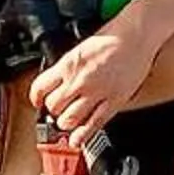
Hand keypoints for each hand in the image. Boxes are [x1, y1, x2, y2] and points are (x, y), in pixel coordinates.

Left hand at [31, 12, 167, 141]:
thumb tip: (58, 82)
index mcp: (69, 64)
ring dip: (66, 123)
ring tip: (69, 120)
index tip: (38, 101)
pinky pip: (94, 124)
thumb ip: (68, 67)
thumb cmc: (113, 36)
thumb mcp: (80, 48)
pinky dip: (82, 136)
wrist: (137, 34)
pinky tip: (77, 140)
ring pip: (69, 120)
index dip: (36, 98)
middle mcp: (80, 80)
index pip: (40, 88)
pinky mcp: (114, 102)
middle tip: (58, 110)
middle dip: (53, 110)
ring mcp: (97, 93)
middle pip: (54, 107)